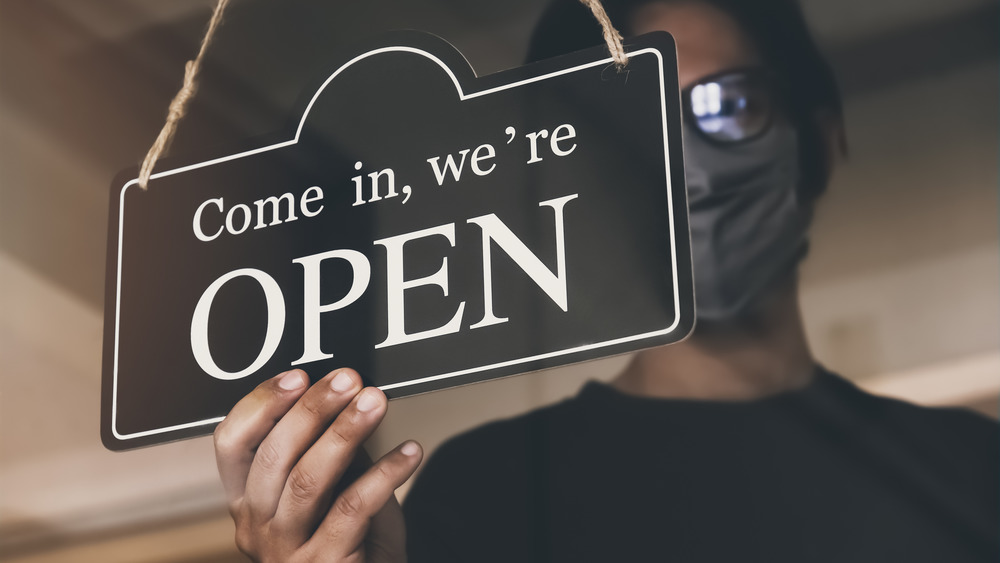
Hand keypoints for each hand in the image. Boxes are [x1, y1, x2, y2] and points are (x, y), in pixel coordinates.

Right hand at [214, 368, 421, 561]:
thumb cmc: (351, 541)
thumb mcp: (329, 492)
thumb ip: (327, 451)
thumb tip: (346, 395)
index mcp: (248, 501)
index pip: (231, 444)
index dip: (260, 404)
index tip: (298, 376)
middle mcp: (256, 528)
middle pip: (272, 457)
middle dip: (312, 409)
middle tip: (349, 380)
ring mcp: (287, 552)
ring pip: (308, 481)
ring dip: (345, 433)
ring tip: (375, 402)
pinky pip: (353, 508)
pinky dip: (384, 473)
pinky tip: (409, 452)